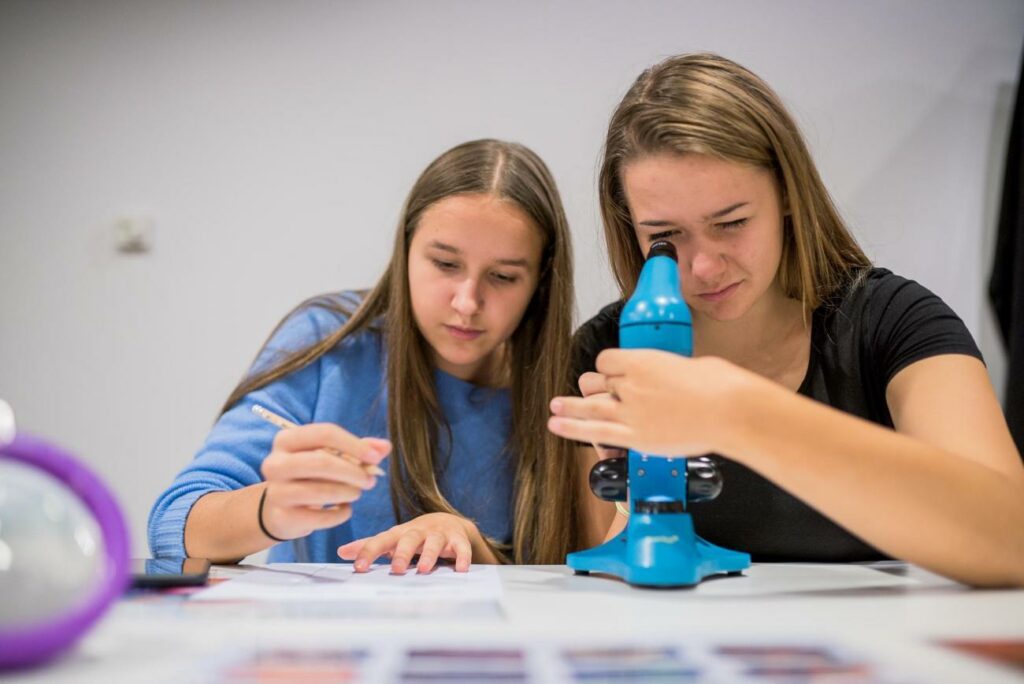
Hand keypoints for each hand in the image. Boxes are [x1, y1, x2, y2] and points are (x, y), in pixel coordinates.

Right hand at [260, 423, 390, 540]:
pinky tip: (345, 510)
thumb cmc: (312, 474)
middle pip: (320, 461)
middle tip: (370, 480)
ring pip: (319, 491)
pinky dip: (339, 514)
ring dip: (347, 492)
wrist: (283, 507)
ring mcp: (276, 492)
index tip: (376, 457)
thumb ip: (360, 449)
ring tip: (357, 493)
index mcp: (286, 439)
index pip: (324, 433)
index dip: (354, 445)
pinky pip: (319, 517)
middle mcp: (275, 463)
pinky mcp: (282, 517)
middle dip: (352, 472)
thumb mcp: (333, 456)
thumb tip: (385, 447)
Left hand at [337, 512, 475, 573]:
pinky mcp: (458, 540)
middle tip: (395, 570)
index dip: (369, 552)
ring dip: (429, 555)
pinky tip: (461, 570)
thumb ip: (370, 545)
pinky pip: (461, 548)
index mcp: (400, 533)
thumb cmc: (414, 536)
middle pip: (408, 539)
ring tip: (424, 570)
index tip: (358, 568)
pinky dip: (462, 557)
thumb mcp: (393, 538)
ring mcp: (439, 535)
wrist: (448, 522)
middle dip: (402, 553)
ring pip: (434, 542)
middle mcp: (418, 531)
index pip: (381, 540)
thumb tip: (341, 551)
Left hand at [549, 348, 752, 456]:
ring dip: (569, 406)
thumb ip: (671, 371)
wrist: (731, 411)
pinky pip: (595, 431)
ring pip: (589, 405)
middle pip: (598, 382)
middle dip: (593, 386)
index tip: (614, 372)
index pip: (608, 360)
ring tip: (554, 406)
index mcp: (643, 360)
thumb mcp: (693, 364)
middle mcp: (630, 384)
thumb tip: (674, 374)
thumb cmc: (721, 386)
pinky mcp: (635, 437)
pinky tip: (556, 425)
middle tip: (590, 389)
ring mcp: (631, 412)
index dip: (610, 366)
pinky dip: (572, 428)